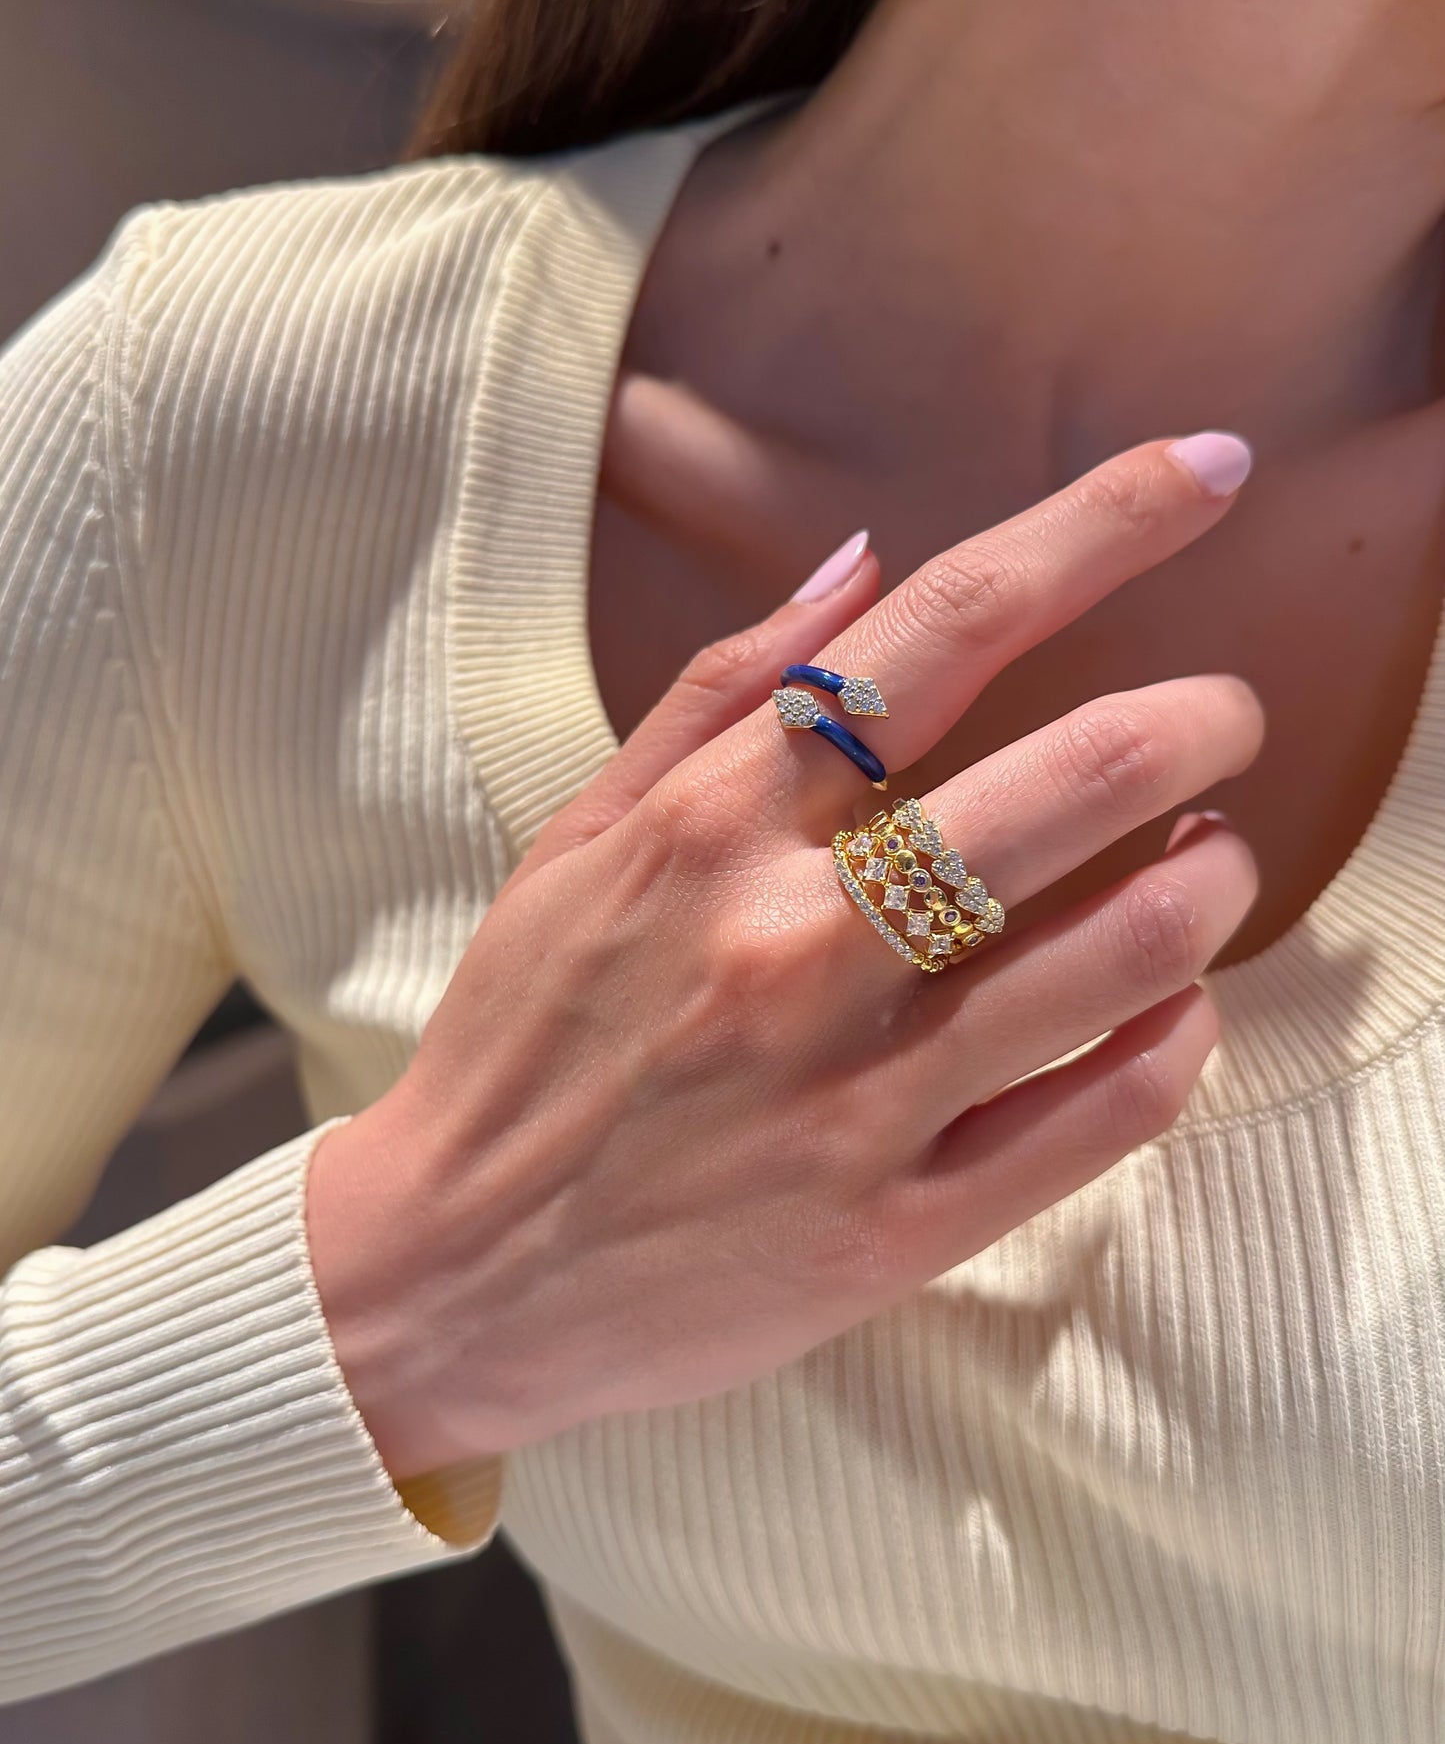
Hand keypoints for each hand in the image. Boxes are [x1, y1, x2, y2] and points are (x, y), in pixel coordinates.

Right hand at [307, 436, 1262, 1479]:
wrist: (454, 1273)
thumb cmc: (523, 1039)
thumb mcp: (580, 841)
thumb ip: (717, 695)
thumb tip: (864, 560)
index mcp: (712, 828)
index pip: (938, 634)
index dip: (1098, 527)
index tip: (1209, 469)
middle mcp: (794, 945)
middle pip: (1070, 781)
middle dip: (1197, 720)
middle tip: (1222, 718)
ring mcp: (853, 1098)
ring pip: (1120, 956)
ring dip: (1209, 883)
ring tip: (1210, 859)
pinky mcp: (894, 1229)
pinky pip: (1099, 1121)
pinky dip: (1176, 1043)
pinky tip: (1180, 1007)